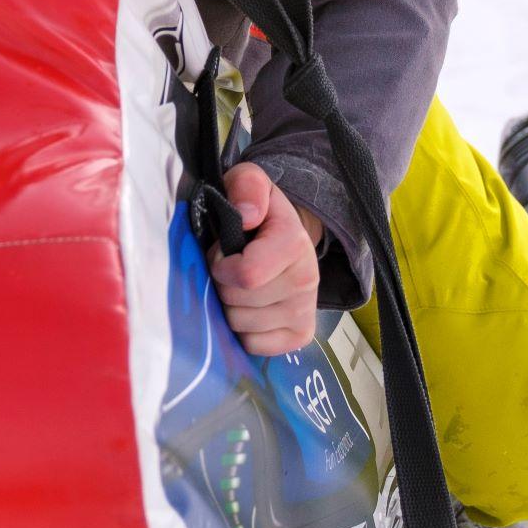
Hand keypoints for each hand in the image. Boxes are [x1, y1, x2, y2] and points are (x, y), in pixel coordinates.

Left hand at [209, 162, 322, 356]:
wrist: (284, 237)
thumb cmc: (257, 211)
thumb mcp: (248, 182)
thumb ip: (246, 186)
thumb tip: (247, 216)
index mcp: (294, 244)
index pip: (246, 275)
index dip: (221, 264)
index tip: (222, 252)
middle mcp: (306, 281)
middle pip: (238, 302)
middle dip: (222, 284)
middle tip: (230, 267)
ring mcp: (305, 312)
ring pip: (241, 325)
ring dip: (230, 307)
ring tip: (240, 285)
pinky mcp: (300, 336)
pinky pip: (254, 345)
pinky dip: (243, 330)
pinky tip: (249, 308)